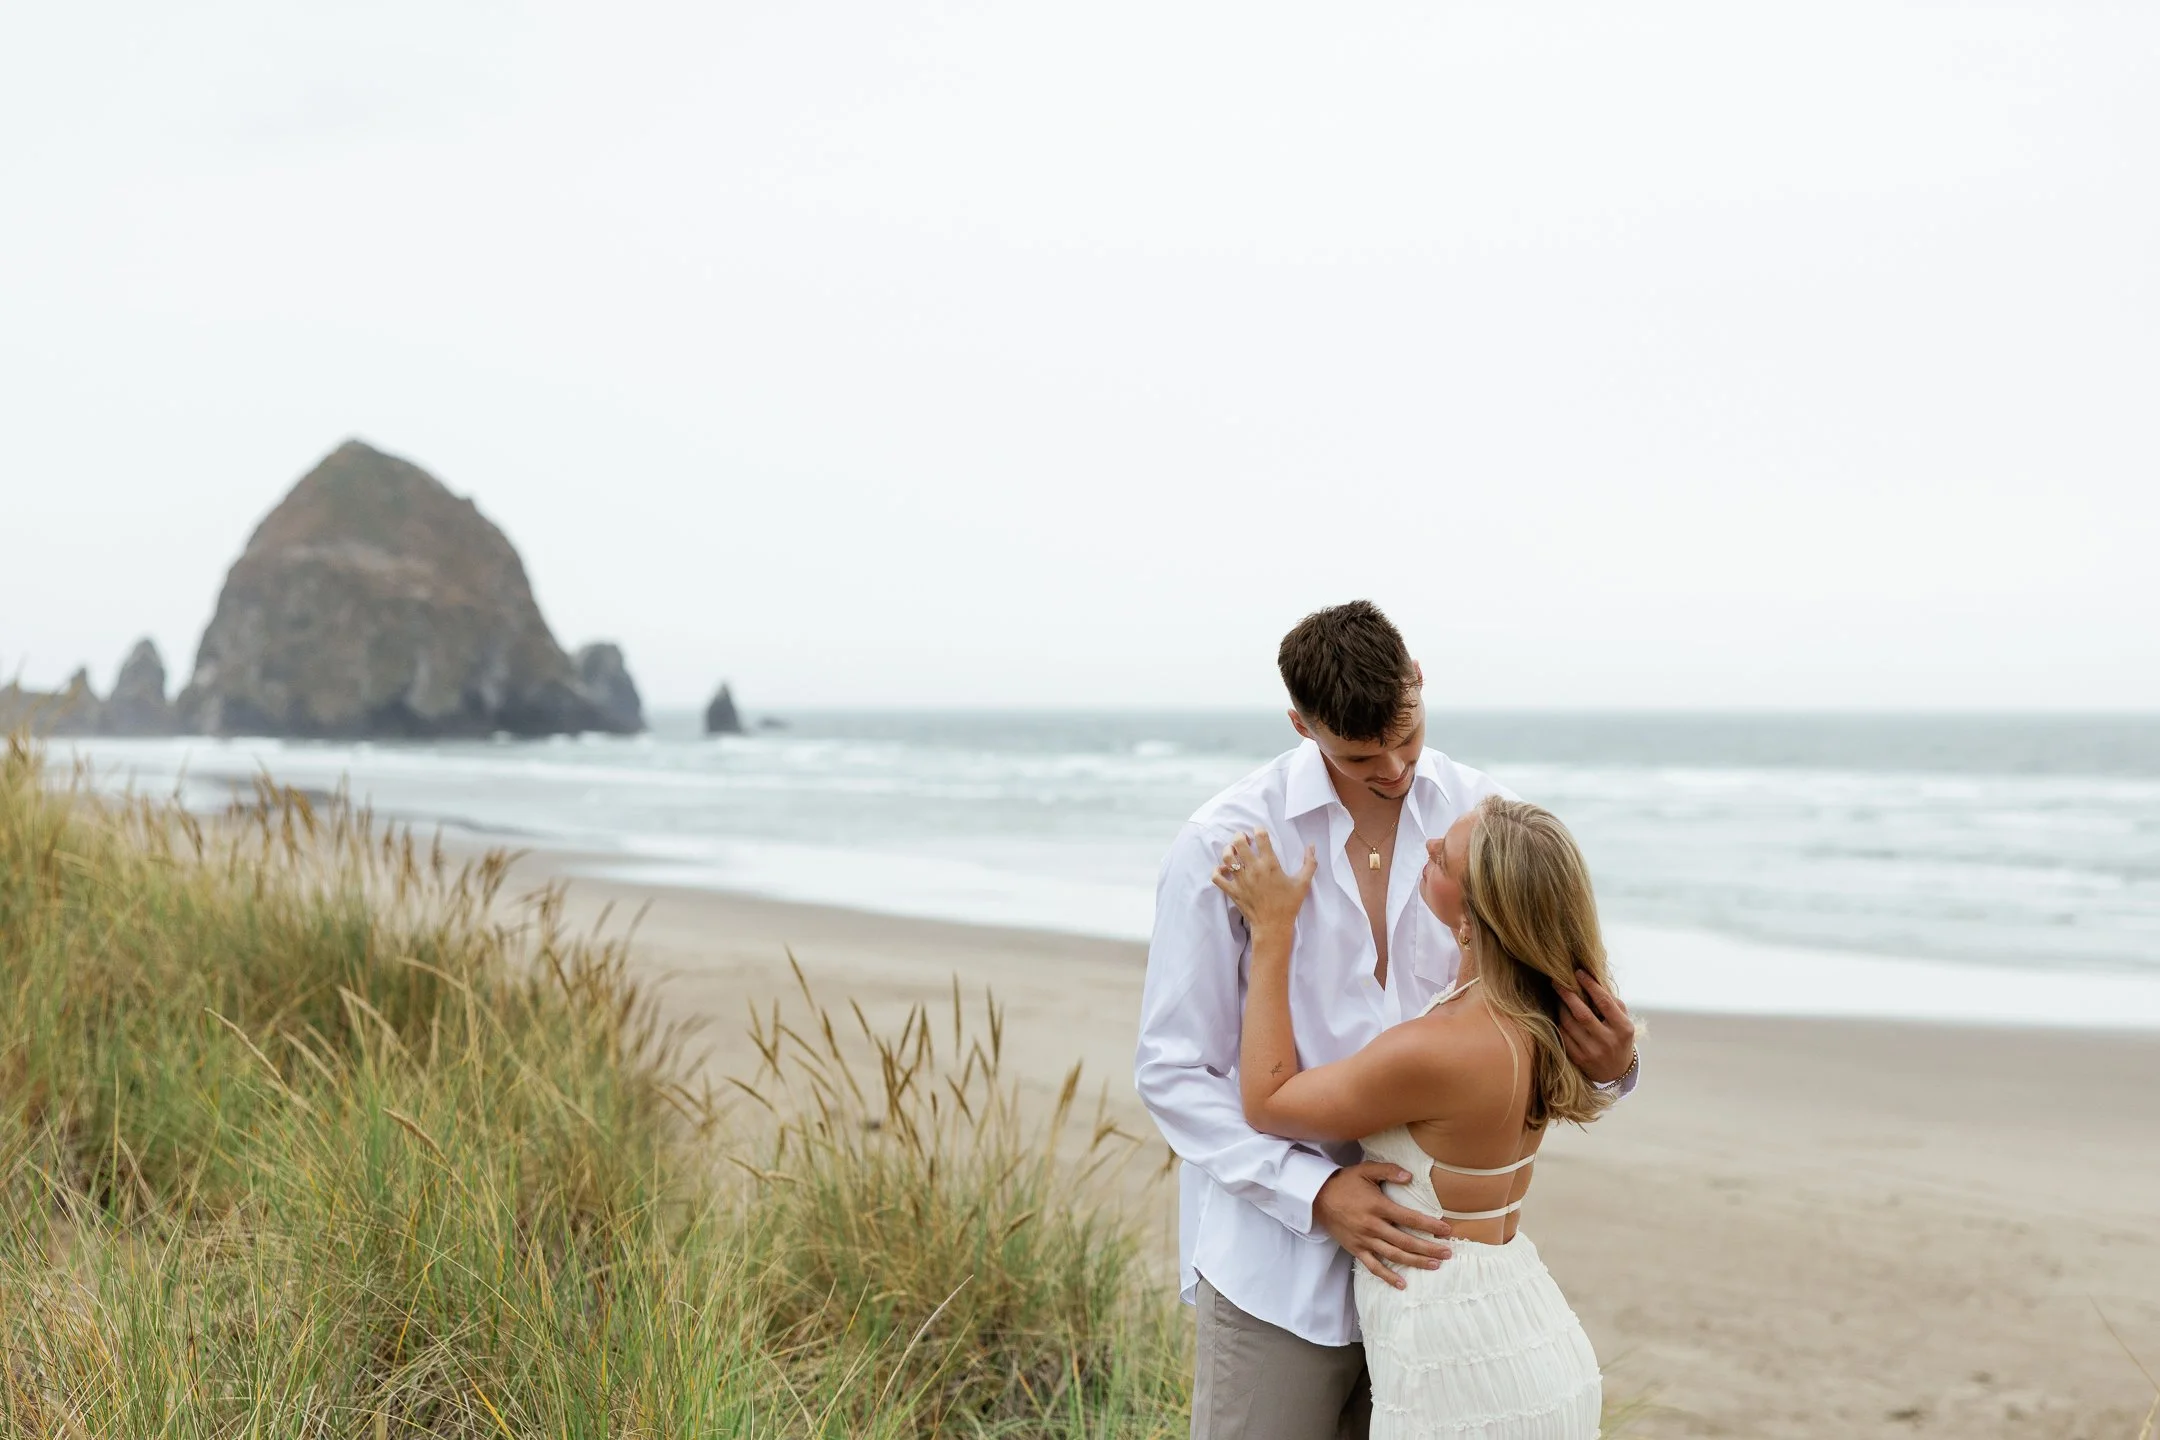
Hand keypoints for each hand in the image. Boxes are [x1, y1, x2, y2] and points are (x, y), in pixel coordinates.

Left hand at [1209, 831, 1317, 936]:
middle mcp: (1253, 870)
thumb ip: (1309, 863)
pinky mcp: (1232, 891)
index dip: (1259, 830)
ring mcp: (1241, 880)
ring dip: (1228, 850)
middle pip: (1239, 843)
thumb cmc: (1289, 904)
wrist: (1273, 926)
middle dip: (1240, 836)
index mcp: (1270, 865)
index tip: (1259, 831)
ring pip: (1227, 857)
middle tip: (1243, 838)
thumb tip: (1312, 846)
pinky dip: (1217, 871)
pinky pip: (1217, 877)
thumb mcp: (1303, 883)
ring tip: (1233, 850)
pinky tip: (1224, 869)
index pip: (1261, 838)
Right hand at [1312, 1162, 1452, 1288]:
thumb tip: (1410, 1176)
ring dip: (1416, 1262)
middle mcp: (1373, 1226)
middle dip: (1429, 1248)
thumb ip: (1388, 1171)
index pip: (1410, 1219)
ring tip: (1435, 1265)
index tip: (1447, 1231)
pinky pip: (1373, 1267)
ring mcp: (1364, 1240)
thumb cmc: (1344, 1182)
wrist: (1317, 1197)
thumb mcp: (1365, 1170)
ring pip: (1394, 1255)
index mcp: (1378, 1206)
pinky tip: (1402, 1284)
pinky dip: (1388, 1277)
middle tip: (1448, 1253)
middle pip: (1406, 1241)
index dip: (1430, 1226)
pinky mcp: (1356, 1249)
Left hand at [1560, 970, 1636, 1084]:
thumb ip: (1612, 1003)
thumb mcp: (1623, 1022)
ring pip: (1569, 1023)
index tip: (1578, 972)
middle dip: (1567, 994)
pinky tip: (1560, 1015)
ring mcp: (1592, 1052)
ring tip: (1559, 997)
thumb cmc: (1619, 1038)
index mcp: (1623, 1028)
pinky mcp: (1579, 1059)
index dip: (1590, 985)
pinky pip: (1563, 1035)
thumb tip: (1592, 981)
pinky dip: (1560, 1022)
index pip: (1604, 1002)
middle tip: (1557, 980)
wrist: (1617, 1073)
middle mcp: (1608, 1041)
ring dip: (1560, 1007)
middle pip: (1582, 1013)